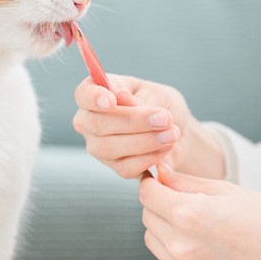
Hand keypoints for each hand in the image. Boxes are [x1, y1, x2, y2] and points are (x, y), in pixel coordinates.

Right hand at [73, 74, 223, 178]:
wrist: (177, 130)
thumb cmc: (162, 105)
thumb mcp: (156, 93)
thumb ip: (139, 96)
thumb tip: (122, 97)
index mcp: (96, 94)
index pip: (83, 94)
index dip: (93, 98)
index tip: (111, 100)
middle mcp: (90, 121)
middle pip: (97, 123)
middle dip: (133, 121)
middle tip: (164, 118)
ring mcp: (99, 146)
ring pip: (109, 147)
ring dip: (144, 140)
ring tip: (172, 133)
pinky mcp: (115, 166)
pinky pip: (126, 166)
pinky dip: (149, 157)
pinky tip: (166, 147)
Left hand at [139, 165, 260, 259]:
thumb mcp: (223, 189)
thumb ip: (183, 181)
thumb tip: (158, 173)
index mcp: (189, 215)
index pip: (147, 194)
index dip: (151, 182)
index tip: (157, 177)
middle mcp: (181, 246)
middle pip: (147, 215)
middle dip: (159, 202)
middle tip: (181, 196)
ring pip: (152, 238)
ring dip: (163, 226)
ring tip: (193, 220)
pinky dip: (173, 247)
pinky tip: (199, 240)